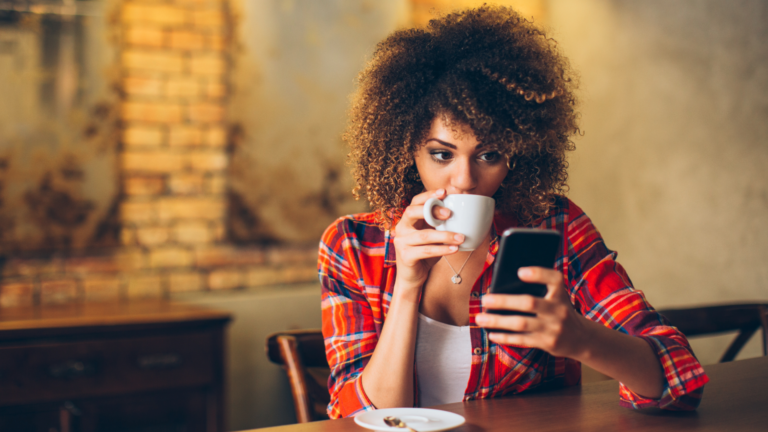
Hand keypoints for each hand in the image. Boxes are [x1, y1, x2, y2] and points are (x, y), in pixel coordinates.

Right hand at [392, 189, 463, 288]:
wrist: (413, 277)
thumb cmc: (424, 254)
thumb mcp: (432, 236)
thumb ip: (439, 224)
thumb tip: (462, 213)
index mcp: (408, 220)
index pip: (415, 202)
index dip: (428, 195)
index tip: (444, 192)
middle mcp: (401, 228)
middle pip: (412, 212)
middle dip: (432, 210)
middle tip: (450, 214)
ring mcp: (401, 242)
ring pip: (424, 235)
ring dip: (445, 235)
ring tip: (461, 237)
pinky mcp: (405, 256)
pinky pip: (426, 250)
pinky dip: (442, 249)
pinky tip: (454, 249)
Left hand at [475, 267, 589, 358]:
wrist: (581, 338)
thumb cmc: (559, 310)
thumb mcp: (557, 296)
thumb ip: (539, 289)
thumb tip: (502, 287)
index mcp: (561, 293)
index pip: (554, 279)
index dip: (538, 274)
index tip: (520, 272)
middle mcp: (559, 310)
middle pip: (529, 303)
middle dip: (504, 301)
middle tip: (485, 299)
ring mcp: (553, 328)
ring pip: (521, 324)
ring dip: (498, 321)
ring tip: (480, 318)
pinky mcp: (547, 343)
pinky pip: (522, 340)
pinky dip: (505, 337)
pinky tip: (491, 334)